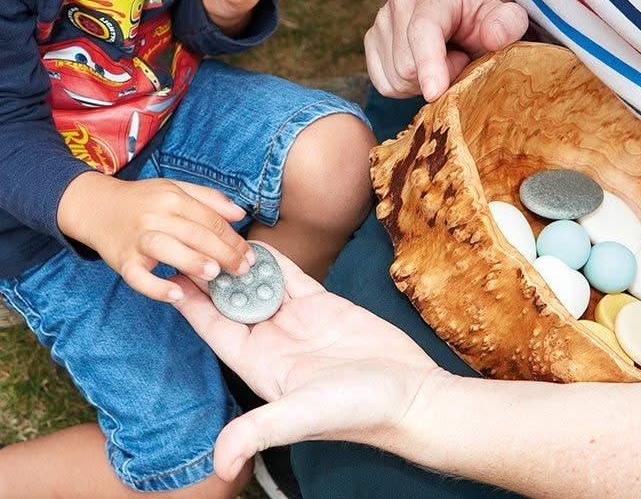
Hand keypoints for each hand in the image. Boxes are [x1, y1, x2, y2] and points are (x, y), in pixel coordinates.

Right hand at [58, 172, 253, 302]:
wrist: (96, 207)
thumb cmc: (144, 200)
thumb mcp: (176, 189)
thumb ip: (210, 199)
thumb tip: (240, 213)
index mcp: (173, 197)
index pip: (210, 219)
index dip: (233, 238)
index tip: (249, 254)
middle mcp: (155, 216)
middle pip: (195, 234)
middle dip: (224, 253)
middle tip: (243, 270)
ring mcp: (137, 238)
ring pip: (168, 249)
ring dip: (193, 262)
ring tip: (215, 275)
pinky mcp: (122, 260)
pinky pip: (138, 277)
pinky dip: (157, 287)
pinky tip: (177, 294)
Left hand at [172, 244, 437, 481]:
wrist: (411, 395)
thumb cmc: (360, 411)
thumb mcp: (306, 414)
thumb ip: (262, 430)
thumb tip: (220, 464)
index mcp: (260, 367)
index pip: (215, 330)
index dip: (192, 305)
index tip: (171, 276)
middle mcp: (273, 343)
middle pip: (232, 304)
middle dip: (212, 277)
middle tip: (192, 242)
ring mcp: (298, 323)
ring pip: (260, 286)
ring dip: (241, 265)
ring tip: (220, 235)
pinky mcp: (324, 306)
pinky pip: (291, 278)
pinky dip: (275, 261)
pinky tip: (259, 243)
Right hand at [364, 0, 527, 101]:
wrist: (460, 19)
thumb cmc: (485, 23)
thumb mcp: (508, 21)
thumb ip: (509, 24)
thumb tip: (493, 35)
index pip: (424, 31)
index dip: (429, 65)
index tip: (435, 94)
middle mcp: (400, 2)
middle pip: (407, 66)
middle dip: (438, 77)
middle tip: (458, 60)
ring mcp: (380, 22)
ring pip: (395, 79)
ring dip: (422, 84)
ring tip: (441, 63)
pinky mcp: (371, 42)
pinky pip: (384, 85)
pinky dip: (405, 89)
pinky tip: (422, 71)